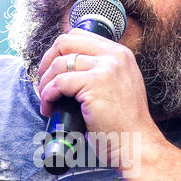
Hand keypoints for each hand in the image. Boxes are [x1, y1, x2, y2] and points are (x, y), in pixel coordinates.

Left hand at [35, 29, 164, 162]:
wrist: (136, 145)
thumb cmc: (124, 125)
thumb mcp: (119, 87)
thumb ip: (102, 72)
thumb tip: (68, 67)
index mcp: (120, 54)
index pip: (80, 35)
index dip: (59, 50)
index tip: (52, 69)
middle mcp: (115, 56)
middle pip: (66, 41)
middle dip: (47, 60)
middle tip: (43, 81)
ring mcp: (106, 69)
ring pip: (59, 63)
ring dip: (45, 82)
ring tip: (46, 99)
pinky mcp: (95, 85)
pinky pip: (59, 83)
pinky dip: (47, 96)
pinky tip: (49, 108)